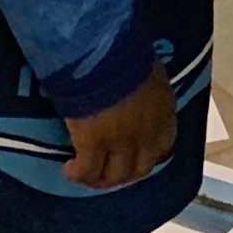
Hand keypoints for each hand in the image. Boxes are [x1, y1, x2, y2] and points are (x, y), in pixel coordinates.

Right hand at [62, 66, 175, 189]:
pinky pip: (86, 171)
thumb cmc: (127, 53)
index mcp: (163, 113)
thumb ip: (145, 89)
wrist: (105, 55)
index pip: (163, 146)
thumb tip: (133, 92)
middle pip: (139, 169)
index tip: (137, 153)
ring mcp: (119, 144)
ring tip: (87, 173)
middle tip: (109, 169)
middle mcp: (146, 134)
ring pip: (112, 177)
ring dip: (100, 179)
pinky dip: (77, 174)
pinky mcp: (92, 146)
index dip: (149, 154)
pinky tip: (69, 168)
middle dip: (125, 173)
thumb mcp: (148, 71)